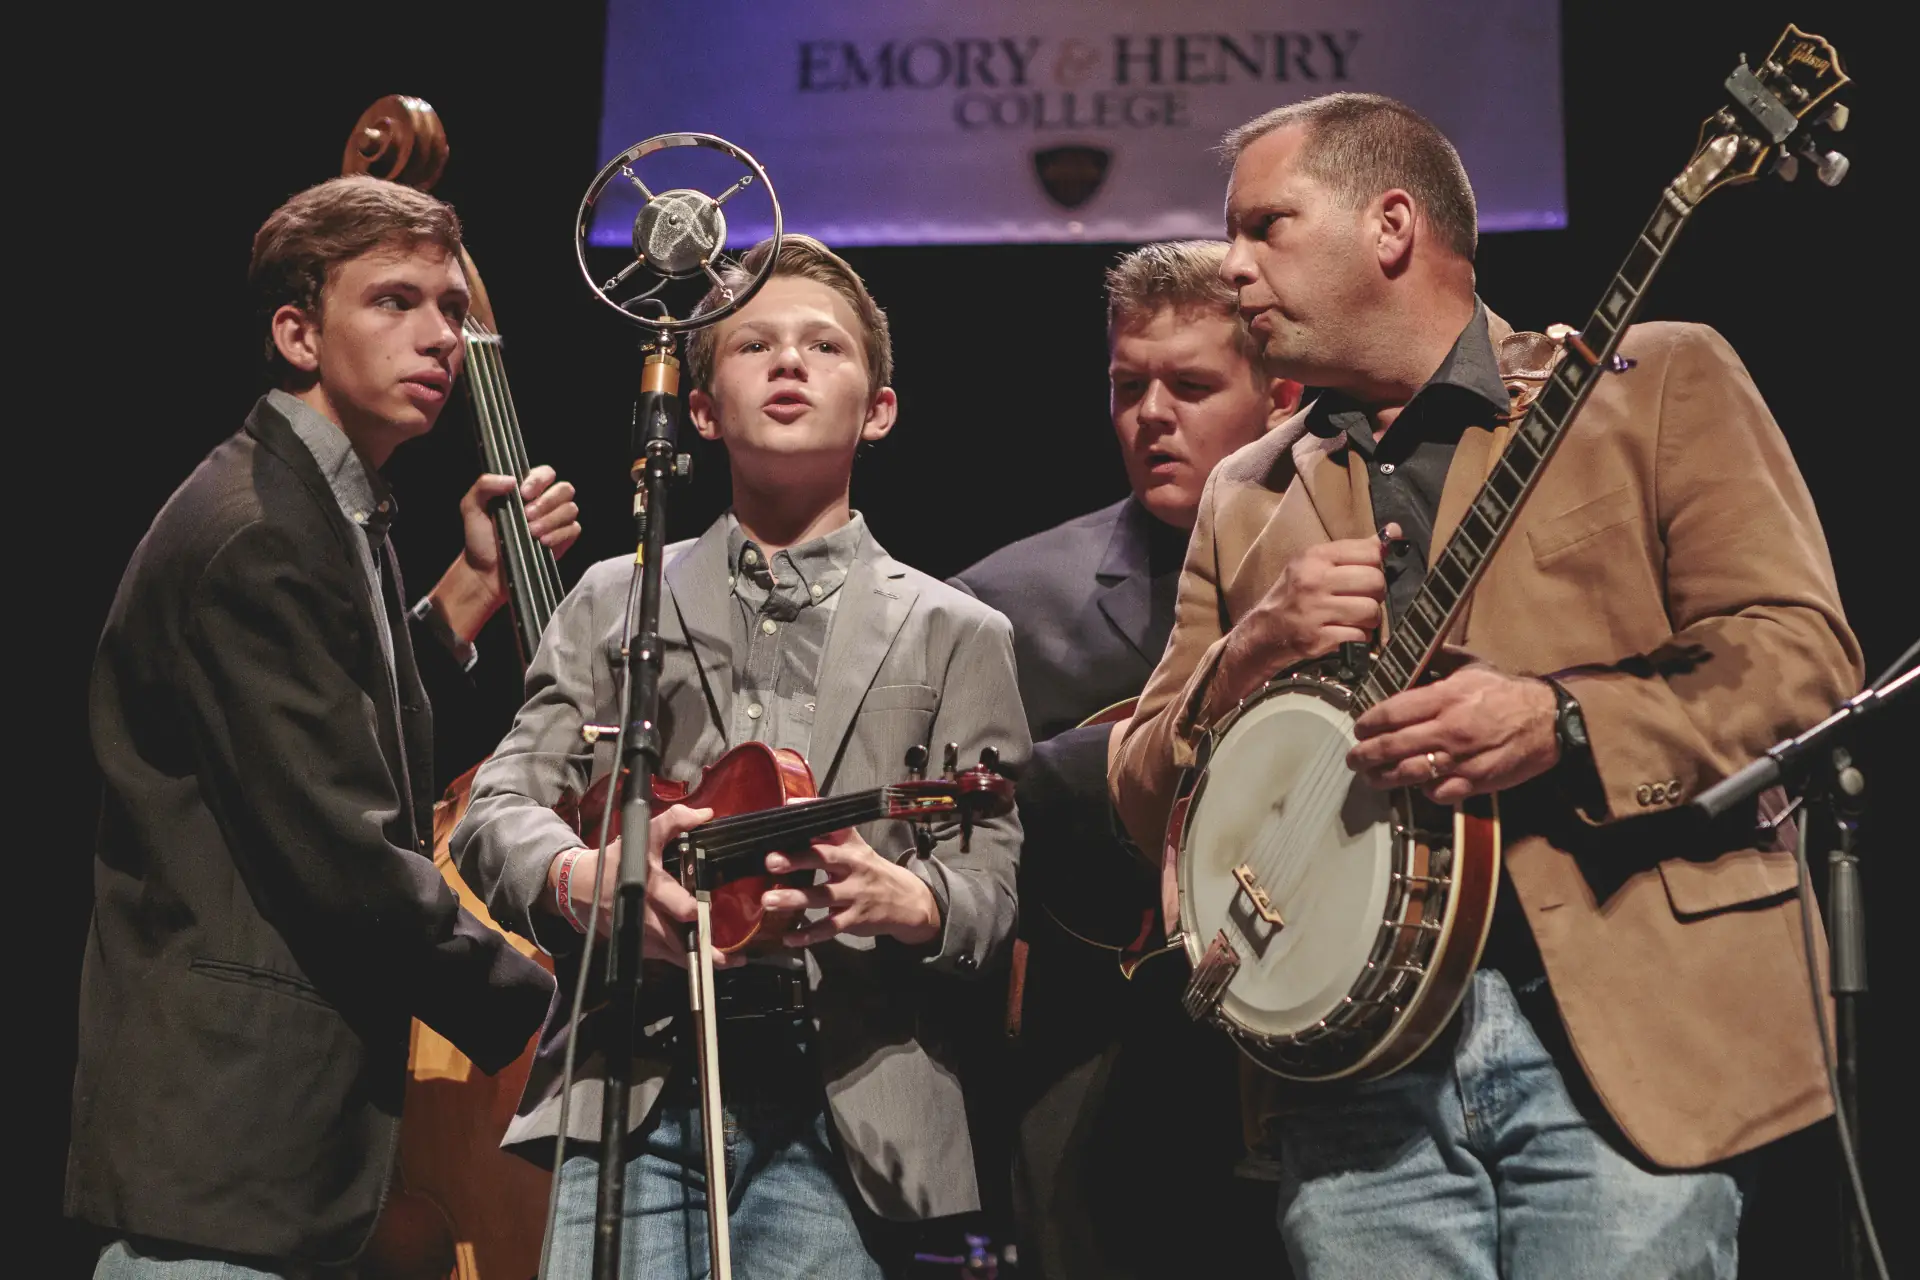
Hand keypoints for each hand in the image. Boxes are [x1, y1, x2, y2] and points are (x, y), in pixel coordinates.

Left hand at [430, 467, 581, 644]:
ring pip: (570, 509)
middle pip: (565, 489)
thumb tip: (512, 480)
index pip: (546, 473)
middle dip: (547, 502)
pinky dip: (559, 535)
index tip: (524, 494)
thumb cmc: (479, 539)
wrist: (486, 572)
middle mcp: (544, 502)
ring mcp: (555, 521)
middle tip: (527, 516)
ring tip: (531, 533)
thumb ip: (484, 485)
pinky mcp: (563, 539)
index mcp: (525, 490)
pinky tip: (542, 543)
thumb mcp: (471, 507)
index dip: (539, 481)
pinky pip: (573, 529)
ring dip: (551, 520)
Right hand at [548, 804, 736, 967]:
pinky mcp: (640, 947)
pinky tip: (709, 961)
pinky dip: (687, 960)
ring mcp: (642, 935)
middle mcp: (646, 915)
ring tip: (730, 962)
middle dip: (701, 948)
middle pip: (675, 939)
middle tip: (730, 957)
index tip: (699, 912)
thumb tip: (706, 815)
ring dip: (700, 960)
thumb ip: (673, 821)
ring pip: (673, 954)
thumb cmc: (616, 860)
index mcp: (648, 886)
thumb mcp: (642, 834)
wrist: (581, 888)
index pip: (669, 900)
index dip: (686, 909)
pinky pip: (667, 958)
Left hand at [760, 825, 941, 948]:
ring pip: (823, 895)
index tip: (788, 810)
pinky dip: (809, 934)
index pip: (834, 826)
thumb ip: (827, 834)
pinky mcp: (855, 919)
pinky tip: (790, 937)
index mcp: (851, 847)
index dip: (813, 815)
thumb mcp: (856, 849)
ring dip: (794, 898)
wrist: (907, 901)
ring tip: (769, 901)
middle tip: (771, 861)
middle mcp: (854, 866)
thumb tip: (793, 811)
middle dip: (797, 859)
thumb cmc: (870, 871)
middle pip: (825, 859)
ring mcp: (855, 894)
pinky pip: (830, 927)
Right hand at [1214, 526, 1394, 704]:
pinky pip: (1359, 635)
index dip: (1376, 566)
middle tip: (1364, 599)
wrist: (1265, 632)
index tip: (1365, 575)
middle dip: (1376, 594)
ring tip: (1357, 618)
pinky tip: (1348, 633)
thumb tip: (1395, 531)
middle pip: (1375, 582)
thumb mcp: (1317, 564)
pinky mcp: (1317, 637)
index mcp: (1315, 557)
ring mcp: (1314, 610)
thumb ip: (1356, 550)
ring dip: (1370, 619)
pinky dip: (1360, 637)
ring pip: (1371, 611)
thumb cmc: (1296, 594)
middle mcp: (1313, 580)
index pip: (1370, 553)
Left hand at [1346, 662, 1559, 803]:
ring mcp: (1461, 758)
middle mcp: (1449, 728)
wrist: (1549, 720)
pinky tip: (1415, 786)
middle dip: (1365, 754)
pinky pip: (1438, 792)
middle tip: (1354, 758)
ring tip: (1372, 777)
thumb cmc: (1507, 692)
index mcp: (1446, 697)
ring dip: (1384, 777)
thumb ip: (1437, 662)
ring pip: (1409, 773)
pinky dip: (1423, 791)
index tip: (1359, 728)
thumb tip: (1405, 658)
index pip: (1392, 712)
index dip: (1368, 723)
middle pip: (1392, 746)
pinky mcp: (1476, 781)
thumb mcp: (1471, 667)